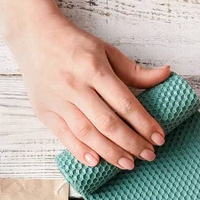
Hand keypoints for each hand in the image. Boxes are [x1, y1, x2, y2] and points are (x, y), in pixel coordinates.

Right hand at [10, 13, 170, 168]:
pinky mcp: (44, 111)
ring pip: (87, 133)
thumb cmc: (74, 44)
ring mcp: (58, 100)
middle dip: (131, 143)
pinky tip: (96, 162)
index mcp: (94, 69)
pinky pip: (64, 136)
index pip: (125, 103)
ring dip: (110, 152)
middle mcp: (75, 86)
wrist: (34, 35)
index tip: (159, 138)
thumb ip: (135, 70)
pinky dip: (80, 151)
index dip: (144, 123)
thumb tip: (166, 75)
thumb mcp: (107, 50)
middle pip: (108, 123)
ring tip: (128, 164)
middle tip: (149, 155)